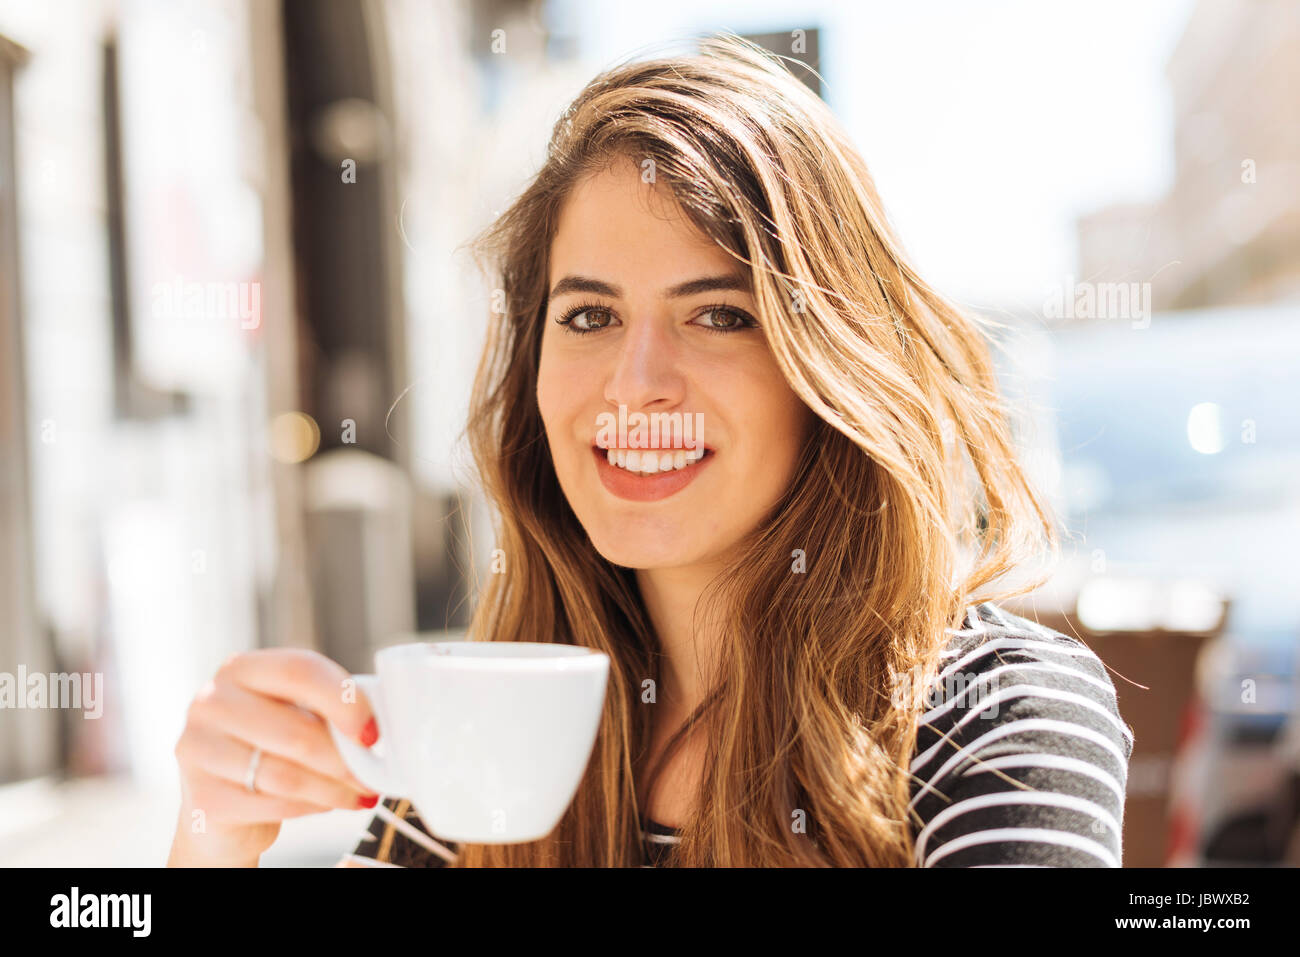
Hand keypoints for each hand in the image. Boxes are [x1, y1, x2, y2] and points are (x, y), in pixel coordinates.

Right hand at [167, 648, 379, 866]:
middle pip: (297, 730)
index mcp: (241, 668)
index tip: (373, 733)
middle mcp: (211, 701)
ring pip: (286, 775)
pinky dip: (311, 808)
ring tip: (359, 793)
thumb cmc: (269, 745)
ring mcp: (198, 749)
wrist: (222, 799)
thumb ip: (327, 710)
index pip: (300, 670)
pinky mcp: (202, 797)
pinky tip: (327, 804)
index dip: (344, 700)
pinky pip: (273, 805)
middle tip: (373, 775)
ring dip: (334, 789)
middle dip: (345, 760)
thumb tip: (380, 728)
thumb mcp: (294, 712)